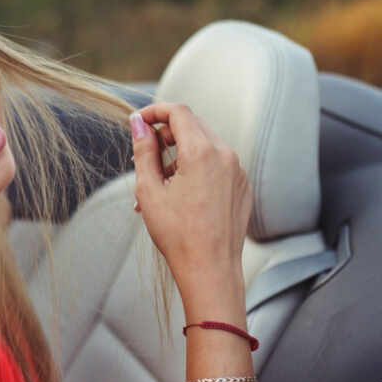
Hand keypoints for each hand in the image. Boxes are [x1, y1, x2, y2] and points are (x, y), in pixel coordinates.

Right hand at [130, 103, 252, 287]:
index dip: (155, 111)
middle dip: (166, 135)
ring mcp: (238, 171)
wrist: (210, 269)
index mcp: (202, 152)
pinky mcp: (243, 187)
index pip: (178, 112)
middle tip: (145, 156)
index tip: (138, 121)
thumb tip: (138, 124)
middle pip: (193, 126)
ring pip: (205, 147)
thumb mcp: (150, 191)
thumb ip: (143, 151)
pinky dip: (197, 170)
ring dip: (180, 156)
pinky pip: (218, 166)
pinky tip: (181, 197)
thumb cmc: (177, 234)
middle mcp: (226, 155)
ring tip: (160, 186)